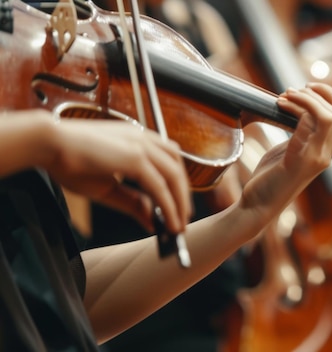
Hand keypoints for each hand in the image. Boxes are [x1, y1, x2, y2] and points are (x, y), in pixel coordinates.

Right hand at [45, 118, 191, 233]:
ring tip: (178, 225)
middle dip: (183, 196)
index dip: (177, 182)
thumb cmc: (70, 160)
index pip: (169, 159)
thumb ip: (132, 202)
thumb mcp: (107, 187)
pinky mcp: (135, 158)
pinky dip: (169, 207)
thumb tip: (152, 220)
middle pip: (177, 167)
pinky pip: (160, 187)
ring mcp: (142, 146)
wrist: (48, 143)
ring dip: (180, 203)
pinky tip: (169, 222)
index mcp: (137, 139)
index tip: (178, 203)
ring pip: (174, 177)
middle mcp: (144, 138)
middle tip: (182, 218)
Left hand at [238, 83, 331, 217]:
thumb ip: (302, 133)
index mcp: (326, 152)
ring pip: (328, 117)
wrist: (257, 206)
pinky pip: (306, 124)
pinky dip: (294, 107)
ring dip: (307, 98)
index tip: (311, 89)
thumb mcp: (290, 150)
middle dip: (323, 93)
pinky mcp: (299, 160)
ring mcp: (315, 159)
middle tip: (297, 89)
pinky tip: (279, 104)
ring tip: (286, 95)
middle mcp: (326, 155)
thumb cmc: (270, 178)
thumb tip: (301, 108)